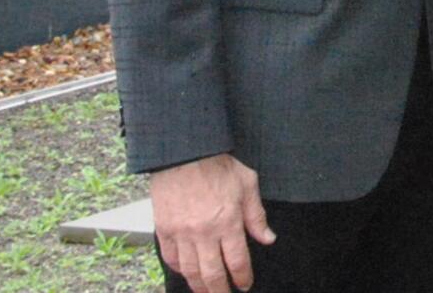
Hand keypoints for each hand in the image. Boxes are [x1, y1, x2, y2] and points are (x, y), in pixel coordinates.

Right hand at [149, 153, 274, 292]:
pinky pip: (170, 258)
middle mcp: (204, 232)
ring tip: (207, 291)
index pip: (238, 261)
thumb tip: (268, 239)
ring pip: (190, 270)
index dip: (243, 277)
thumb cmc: (219, 165)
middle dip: (221, 290)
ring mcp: (181, 232)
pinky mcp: (164, 229)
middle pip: (212, 273)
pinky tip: (187, 272)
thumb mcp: (248, 185)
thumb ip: (257, 216)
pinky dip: (179, 269)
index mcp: (228, 221)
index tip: (245, 285)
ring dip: (199, 286)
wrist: (184, 153)